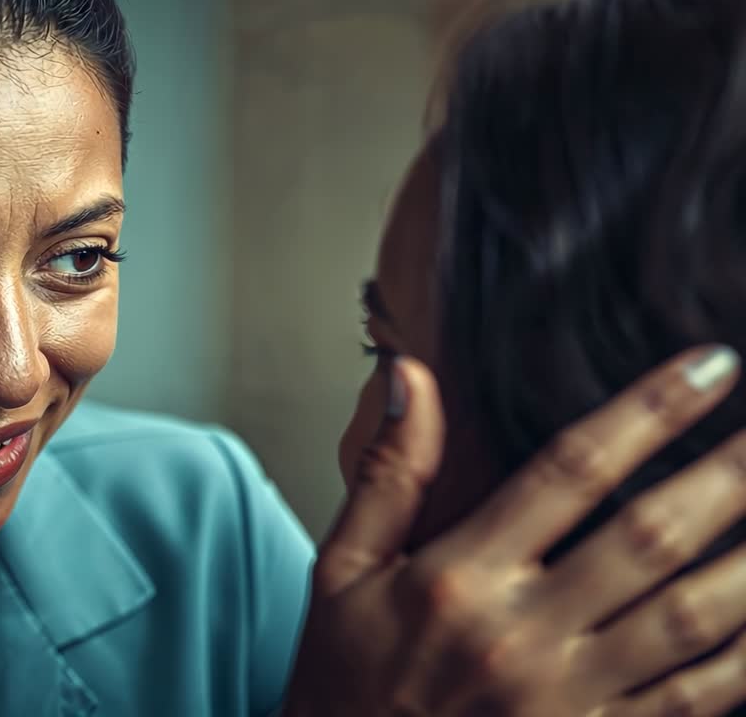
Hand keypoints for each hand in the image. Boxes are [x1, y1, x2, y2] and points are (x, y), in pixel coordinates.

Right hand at [284, 347, 745, 715]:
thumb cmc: (350, 679)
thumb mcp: (344, 571)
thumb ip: (388, 473)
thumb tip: (410, 374)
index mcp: (459, 578)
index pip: (569, 471)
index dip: (648, 412)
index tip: (708, 366)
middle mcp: (521, 634)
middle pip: (650, 536)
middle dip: (729, 473)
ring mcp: (567, 697)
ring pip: (691, 618)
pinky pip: (696, 697)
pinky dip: (744, 655)